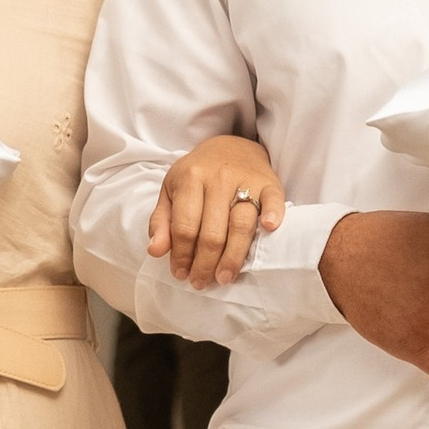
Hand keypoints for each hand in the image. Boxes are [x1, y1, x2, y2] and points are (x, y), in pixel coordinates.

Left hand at [149, 134, 286, 288]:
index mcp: (190, 179)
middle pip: (212, 232)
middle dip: (205, 264)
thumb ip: (161, 221)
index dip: (181, 255)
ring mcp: (246, 180)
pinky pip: (273, 201)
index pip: (184, 227)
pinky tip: (268, 229)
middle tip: (201, 282)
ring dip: (232, 257)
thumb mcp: (171, 191)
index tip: (181, 274)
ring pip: (240, 225)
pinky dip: (272, 215)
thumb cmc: (198, 175)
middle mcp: (218, 179)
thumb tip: (155, 251)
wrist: (231, 146)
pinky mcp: (269, 183)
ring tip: (224, 277)